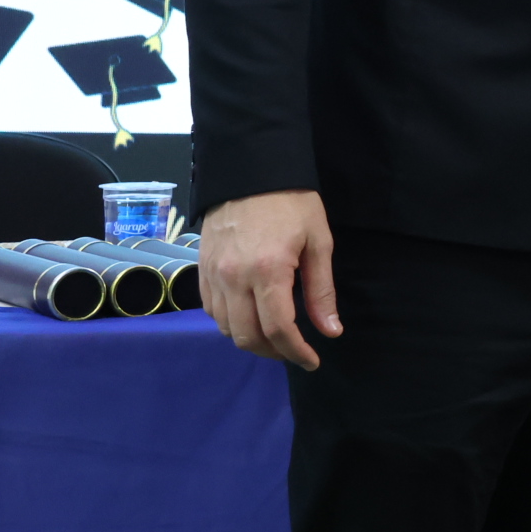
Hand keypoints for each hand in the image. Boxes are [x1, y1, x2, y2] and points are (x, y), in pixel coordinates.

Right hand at [201, 189, 340, 369]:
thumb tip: (330, 331)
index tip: (312, 361)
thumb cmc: (293, 203)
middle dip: (273, 352)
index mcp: (268, 271)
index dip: (296, 352)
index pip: (279, 329)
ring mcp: (212, 275)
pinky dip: (230, 323)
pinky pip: (211, 310)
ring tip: (275, 338)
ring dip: (250, 340)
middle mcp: (234, 279)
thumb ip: (322, 291)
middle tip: (295, 351)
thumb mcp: (319, 242)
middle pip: (247, 337)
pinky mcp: (200, 269)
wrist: (250, 171)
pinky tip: (250, 317)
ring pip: (225, 328)